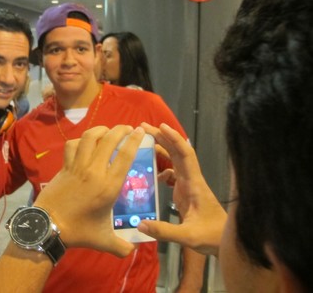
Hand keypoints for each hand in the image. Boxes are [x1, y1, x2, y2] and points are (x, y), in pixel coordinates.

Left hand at [34, 125, 143, 256]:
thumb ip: (122, 246)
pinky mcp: (64, 167)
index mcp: (108, 186)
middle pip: (109, 140)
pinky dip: (80, 140)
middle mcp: (94, 172)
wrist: (47, 227)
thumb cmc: (78, 232)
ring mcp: (77, 167)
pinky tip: (85, 142)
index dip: (134, 140)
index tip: (139, 132)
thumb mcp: (104, 241)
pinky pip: (72, 146)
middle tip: (127, 128)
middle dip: (120, 130)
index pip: (125, 156)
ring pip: (89, 138)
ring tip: (108, 130)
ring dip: (100, 130)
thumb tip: (134, 251)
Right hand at [137, 123, 226, 255]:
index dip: (174, 139)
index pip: (185, 155)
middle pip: (177, 152)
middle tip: (142, 128)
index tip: (160, 127)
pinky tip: (153, 176)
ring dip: (161, 150)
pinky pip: (173, 175)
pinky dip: (163, 170)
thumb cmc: (212, 236)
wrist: (228, 242)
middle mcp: (192, 180)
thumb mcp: (188, 236)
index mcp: (194, 185)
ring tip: (143, 143)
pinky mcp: (187, 193)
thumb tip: (140, 224)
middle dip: (162, 137)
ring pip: (175, 162)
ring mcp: (190, 186)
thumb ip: (164, 231)